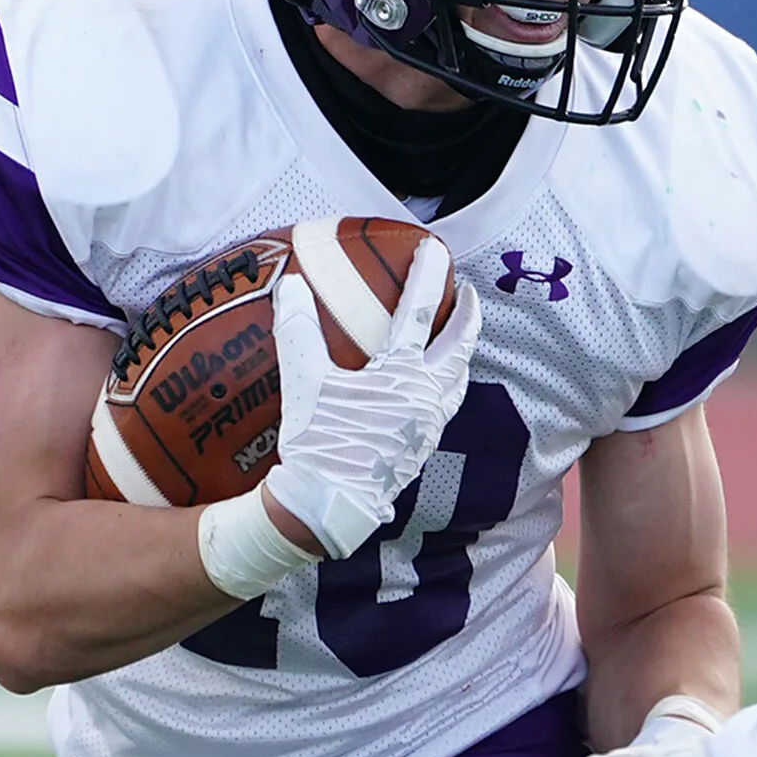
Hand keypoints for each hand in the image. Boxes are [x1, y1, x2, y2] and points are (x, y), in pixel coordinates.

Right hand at [268, 238, 478, 560]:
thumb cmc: (317, 443)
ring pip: (457, 381)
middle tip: (466, 292)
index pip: (421, 314)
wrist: (326, 506)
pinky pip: (444, 407)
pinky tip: (429, 386)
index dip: (429, 277)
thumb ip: (298, 330)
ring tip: (456, 338)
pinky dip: (445, 385)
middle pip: (460, 348)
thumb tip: (289, 285)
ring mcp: (427, 427)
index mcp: (402, 376)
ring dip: (460, 353)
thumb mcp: (303, 381)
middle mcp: (426, 399)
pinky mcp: (420, 448)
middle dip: (468, 316)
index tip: (434, 251)